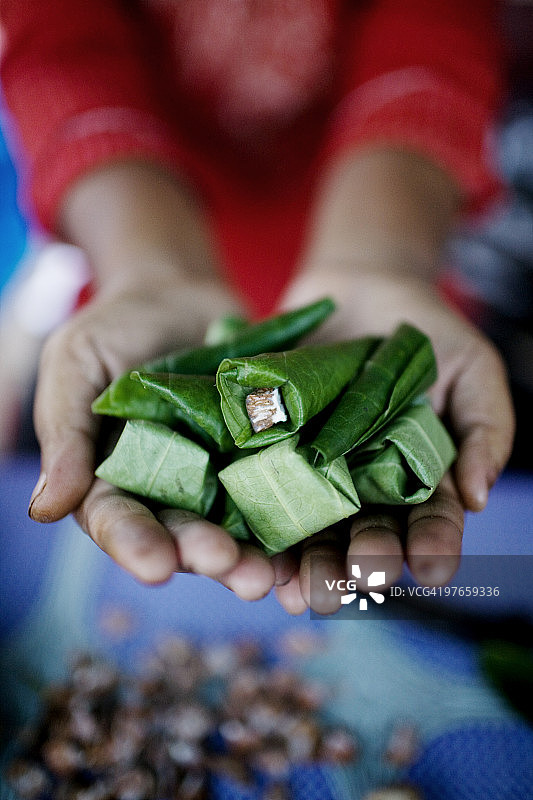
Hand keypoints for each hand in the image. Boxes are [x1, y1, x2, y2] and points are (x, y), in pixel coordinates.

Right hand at [28, 281, 274, 599]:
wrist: (178, 292)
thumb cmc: (115, 326)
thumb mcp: (76, 363)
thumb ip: (65, 431)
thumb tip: (45, 509)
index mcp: (111, 477)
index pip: (118, 519)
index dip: (135, 544)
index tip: (156, 566)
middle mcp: (165, 488)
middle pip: (180, 531)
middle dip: (202, 552)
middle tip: (228, 566)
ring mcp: (216, 476)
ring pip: (231, 523)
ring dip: (249, 552)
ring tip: (267, 572)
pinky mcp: (258, 457)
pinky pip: (275, 489)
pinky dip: (289, 517)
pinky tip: (305, 540)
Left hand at [272, 270, 514, 614]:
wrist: (359, 287)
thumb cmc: (425, 329)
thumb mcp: (470, 367)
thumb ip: (484, 428)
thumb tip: (478, 497)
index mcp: (417, 475)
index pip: (430, 518)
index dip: (435, 544)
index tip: (436, 567)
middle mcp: (365, 485)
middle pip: (366, 535)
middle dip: (364, 563)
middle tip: (360, 581)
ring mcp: (316, 471)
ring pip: (314, 529)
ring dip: (310, 565)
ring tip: (306, 592)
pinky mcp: (272, 452)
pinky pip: (264, 492)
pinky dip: (260, 529)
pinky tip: (258, 558)